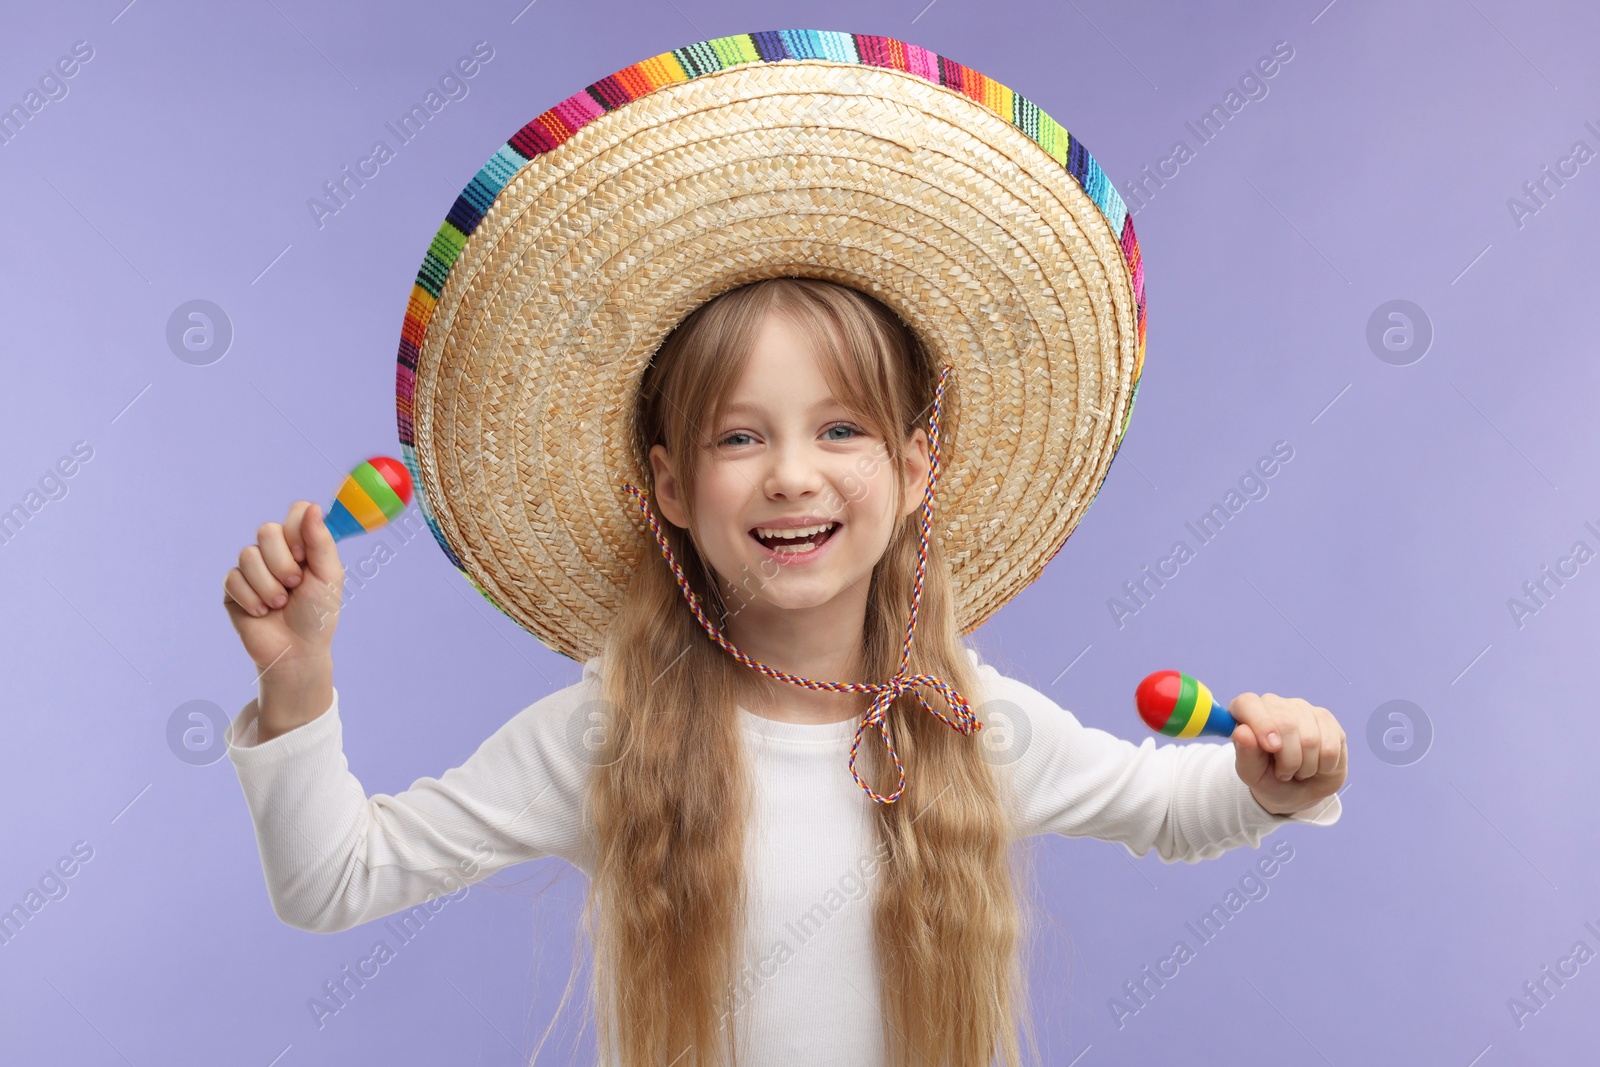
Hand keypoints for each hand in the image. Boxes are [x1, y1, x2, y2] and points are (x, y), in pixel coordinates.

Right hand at [223, 501, 343, 683]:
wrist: (296, 651)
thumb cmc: (318, 615)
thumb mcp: (328, 576)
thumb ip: (321, 541)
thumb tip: (314, 506)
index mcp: (303, 544)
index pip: (296, 511)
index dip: (297, 529)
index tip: (305, 555)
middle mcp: (277, 551)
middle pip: (267, 529)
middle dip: (283, 562)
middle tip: (294, 585)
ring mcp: (253, 568)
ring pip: (248, 554)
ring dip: (268, 585)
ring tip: (280, 604)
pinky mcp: (234, 587)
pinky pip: (233, 577)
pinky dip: (251, 598)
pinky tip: (262, 612)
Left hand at [1228, 692, 1346, 815]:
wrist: (1298, 791)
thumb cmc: (1267, 779)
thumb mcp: (1251, 774)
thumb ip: (1245, 754)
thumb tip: (1242, 732)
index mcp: (1246, 712)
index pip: (1247, 703)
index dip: (1261, 724)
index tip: (1271, 748)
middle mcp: (1274, 704)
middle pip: (1285, 723)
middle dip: (1287, 759)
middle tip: (1283, 773)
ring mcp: (1302, 709)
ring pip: (1310, 739)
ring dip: (1305, 767)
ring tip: (1298, 771)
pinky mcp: (1327, 720)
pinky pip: (1330, 747)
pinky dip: (1323, 766)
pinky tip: (1317, 766)